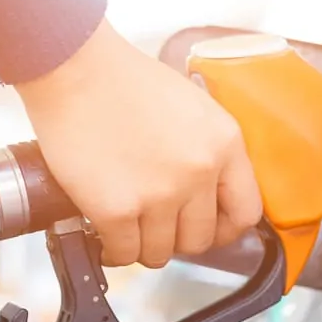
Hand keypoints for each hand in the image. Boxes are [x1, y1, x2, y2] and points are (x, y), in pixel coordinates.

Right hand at [14, 19, 263, 267]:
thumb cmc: (124, 80)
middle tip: (159, 226)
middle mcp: (200, 172)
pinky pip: (124, 253)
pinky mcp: (117, 209)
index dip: (226, 228)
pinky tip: (106, 236)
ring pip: (162, 252)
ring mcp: (160, 194)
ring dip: (144, 246)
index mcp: (224, 143)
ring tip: (129, 229)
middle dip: (179, 238)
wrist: (75, 68)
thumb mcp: (193, 106)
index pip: (246, 211)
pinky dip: (113, 250)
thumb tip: (208, 190)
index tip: (210, 227)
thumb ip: (208, 148)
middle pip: (201, 238)